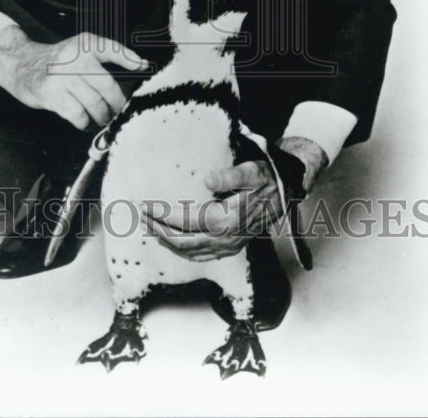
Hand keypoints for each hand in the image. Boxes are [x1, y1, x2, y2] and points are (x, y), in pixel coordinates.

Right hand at [0, 26, 147, 130]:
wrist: (20, 64)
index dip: (129, 59)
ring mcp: (61, 76)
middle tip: (117, 111)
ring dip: (101, 116)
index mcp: (84, 44)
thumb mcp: (78, 49)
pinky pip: (77, 114)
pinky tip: (82, 120)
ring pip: (94, 104)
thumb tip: (139, 66)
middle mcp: (74, 57)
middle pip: (107, 86)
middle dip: (117, 104)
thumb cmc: (56, 62)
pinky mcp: (51, 94)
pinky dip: (83, 121)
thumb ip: (103, 57)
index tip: (143, 66)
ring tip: (101, 117)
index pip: (111, 49)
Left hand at [143, 161, 281, 261]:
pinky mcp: (231, 247)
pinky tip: (171, 242)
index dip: (163, 215)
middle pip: (183, 241)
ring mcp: (229, 246)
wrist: (286, 194)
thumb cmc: (267, 179)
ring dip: (166, 242)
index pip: (186, 221)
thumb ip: (230, 175)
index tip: (146, 205)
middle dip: (158, 230)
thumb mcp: (252, 171)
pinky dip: (182, 251)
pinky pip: (201, 256)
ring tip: (148, 228)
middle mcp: (227, 238)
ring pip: (190, 252)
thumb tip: (207, 180)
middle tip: (140, 216)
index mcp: (228, 219)